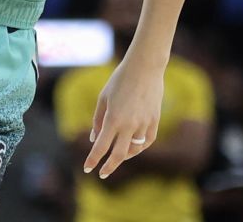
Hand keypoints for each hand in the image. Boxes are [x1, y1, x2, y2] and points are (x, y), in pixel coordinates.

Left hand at [84, 54, 162, 178]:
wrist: (145, 67)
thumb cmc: (120, 80)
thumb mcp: (103, 98)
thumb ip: (98, 120)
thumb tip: (95, 139)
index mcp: (113, 119)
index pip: (101, 147)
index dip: (93, 160)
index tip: (87, 169)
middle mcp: (129, 125)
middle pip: (118, 155)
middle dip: (109, 167)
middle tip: (102, 174)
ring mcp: (144, 124)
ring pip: (134, 150)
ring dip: (124, 156)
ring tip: (117, 157)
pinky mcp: (155, 121)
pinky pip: (148, 141)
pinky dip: (139, 147)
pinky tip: (132, 148)